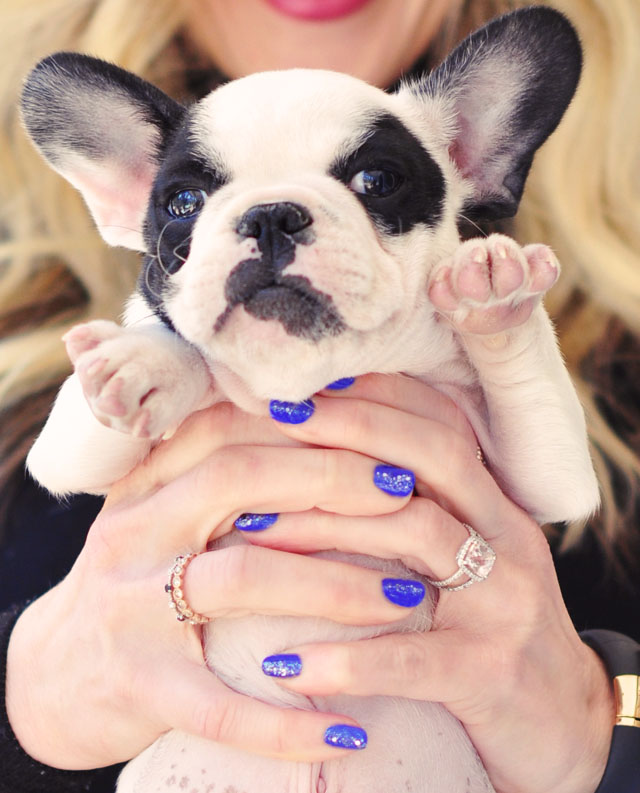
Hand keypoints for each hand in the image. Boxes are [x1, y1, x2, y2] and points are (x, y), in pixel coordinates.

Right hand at [6, 400, 424, 769]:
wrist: (52, 669)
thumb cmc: (137, 577)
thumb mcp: (162, 510)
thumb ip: (219, 468)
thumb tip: (319, 422)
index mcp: (149, 481)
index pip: (233, 426)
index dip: (313, 426)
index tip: (383, 435)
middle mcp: (135, 530)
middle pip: (240, 479)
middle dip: (334, 482)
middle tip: (407, 497)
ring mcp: (130, 606)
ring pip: (242, 579)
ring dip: (336, 587)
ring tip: (408, 598)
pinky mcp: (136, 684)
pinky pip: (220, 708)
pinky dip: (286, 724)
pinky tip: (348, 732)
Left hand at [242, 374, 614, 792]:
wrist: (562, 721)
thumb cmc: (489, 627)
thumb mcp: (466, 557)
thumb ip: (415, 510)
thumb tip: (322, 467)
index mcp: (494, 503)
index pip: (439, 424)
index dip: (373, 396)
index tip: (303, 385)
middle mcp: (507, 536)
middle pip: (433, 456)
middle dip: (351, 429)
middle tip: (277, 419)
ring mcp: (505, 601)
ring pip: (417, 534)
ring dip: (326, 525)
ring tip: (250, 527)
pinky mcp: (491, 673)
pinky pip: (409, 658)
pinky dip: (344, 657)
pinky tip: (284, 663)